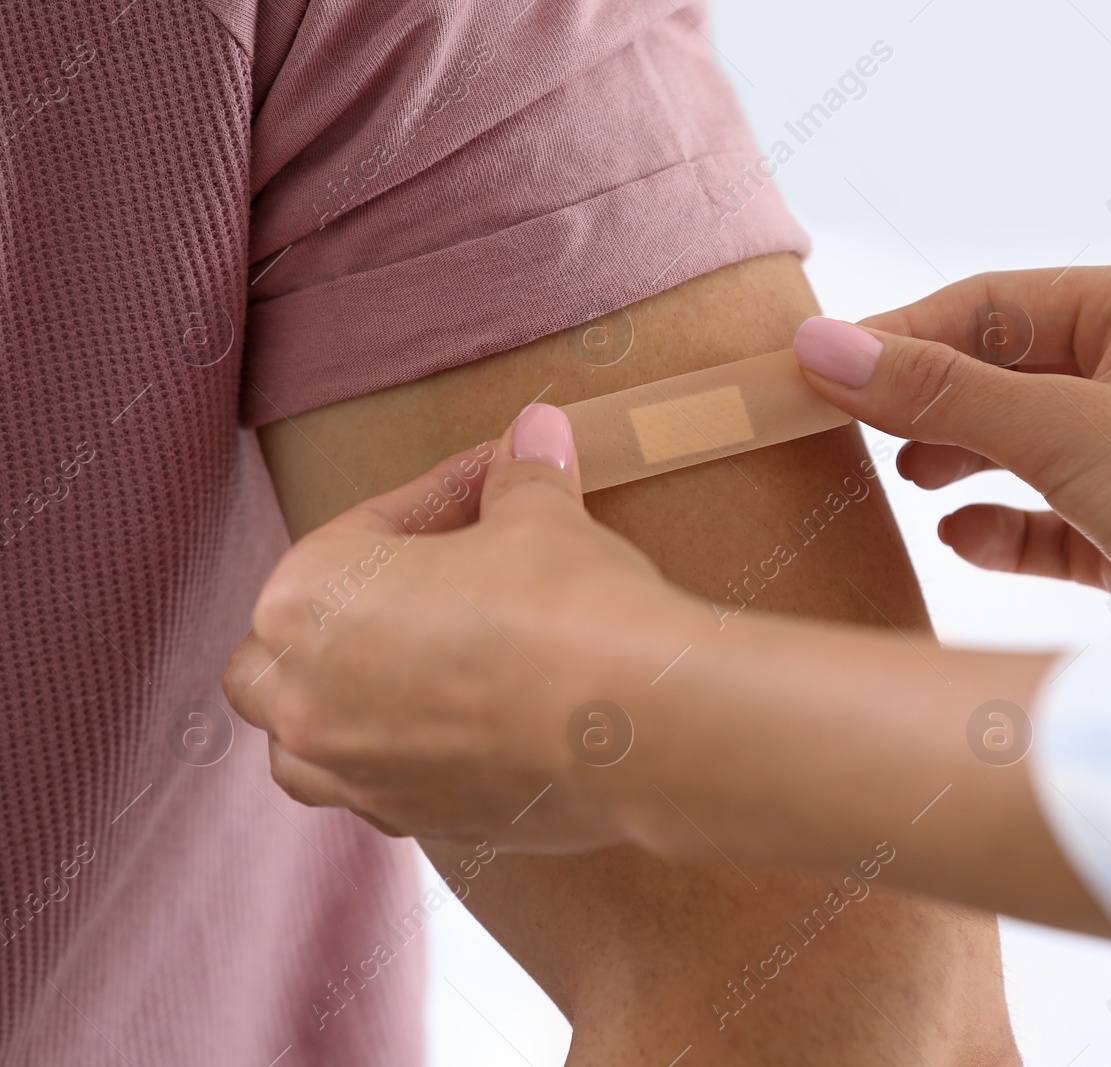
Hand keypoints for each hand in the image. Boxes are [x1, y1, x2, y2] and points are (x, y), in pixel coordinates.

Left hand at [223, 405, 695, 849]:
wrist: (639, 720)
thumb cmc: (565, 607)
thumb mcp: (539, 516)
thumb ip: (519, 478)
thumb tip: (534, 432)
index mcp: (307, 601)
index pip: (356, 534)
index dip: (429, 504)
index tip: (484, 489)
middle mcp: (307, 698)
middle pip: (277, 654)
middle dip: (334, 620)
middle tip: (418, 590)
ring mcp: (356, 773)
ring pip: (299, 742)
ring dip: (339, 707)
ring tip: (409, 676)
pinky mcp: (417, 823)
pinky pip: (376, 791)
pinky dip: (400, 761)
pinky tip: (462, 732)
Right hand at [794, 266, 1110, 603]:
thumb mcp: (1064, 431)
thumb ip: (940, 392)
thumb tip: (823, 346)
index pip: (996, 305)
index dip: (905, 333)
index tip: (822, 364)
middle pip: (1003, 371)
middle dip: (929, 402)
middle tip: (848, 427)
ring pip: (1021, 441)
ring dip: (958, 459)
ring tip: (903, 477)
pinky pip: (1047, 514)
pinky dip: (999, 524)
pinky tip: (957, 536)